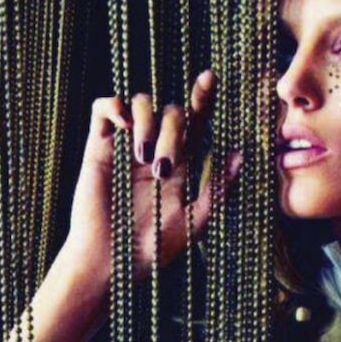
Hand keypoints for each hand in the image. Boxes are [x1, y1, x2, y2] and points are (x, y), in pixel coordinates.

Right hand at [59, 69, 243, 310]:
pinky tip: (124, 125)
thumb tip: (242, 153)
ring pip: (142, 103)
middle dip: (173, 132)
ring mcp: (126, 146)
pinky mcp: (98, 148)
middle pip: (171, 111)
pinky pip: (104, 108)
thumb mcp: (196, 220)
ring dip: (148, 122)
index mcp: (180, 164)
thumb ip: (219, 189)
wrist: (113, 262)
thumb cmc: (154, 249)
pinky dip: (115, 105)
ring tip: (143, 157)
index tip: (209, 79)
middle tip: (163, 169)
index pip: (195, 122)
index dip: (202, 97)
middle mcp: (154, 149)